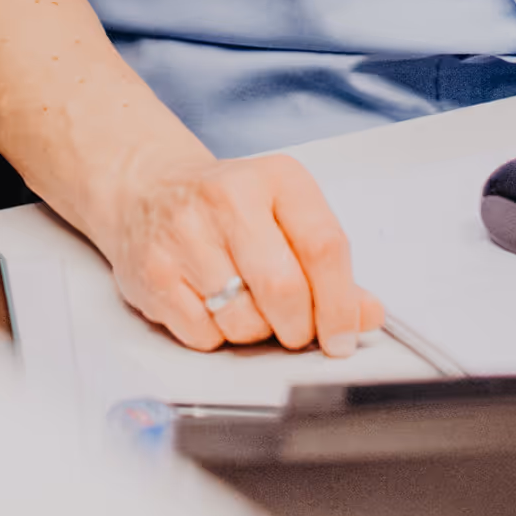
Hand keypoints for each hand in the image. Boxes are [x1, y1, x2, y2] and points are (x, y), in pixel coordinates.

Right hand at [100, 136, 382, 357]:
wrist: (148, 188)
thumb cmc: (228, 206)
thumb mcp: (286, 214)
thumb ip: (329, 264)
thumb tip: (367, 315)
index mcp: (278, 179)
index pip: (324, 247)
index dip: (341, 304)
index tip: (344, 335)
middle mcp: (229, 199)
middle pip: (284, 289)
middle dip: (299, 327)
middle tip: (297, 331)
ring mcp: (186, 235)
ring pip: (243, 320)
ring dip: (256, 333)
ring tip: (249, 306)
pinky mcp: (153, 272)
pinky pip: (203, 335)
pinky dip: (218, 337)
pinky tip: (213, 307)